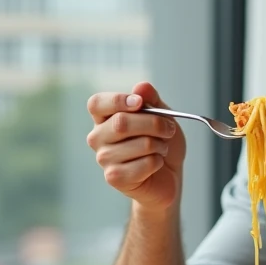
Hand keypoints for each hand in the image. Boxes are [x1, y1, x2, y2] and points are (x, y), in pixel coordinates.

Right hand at [86, 82, 186, 210]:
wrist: (168, 174)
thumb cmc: (160, 142)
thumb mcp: (162, 115)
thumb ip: (151, 100)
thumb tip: (141, 87)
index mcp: (104, 118)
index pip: (96, 103)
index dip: (118, 100)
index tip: (139, 103)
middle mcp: (98, 137)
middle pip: (122, 122)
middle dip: (154, 123)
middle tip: (169, 129)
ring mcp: (104, 158)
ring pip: (140, 144)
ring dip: (160, 145)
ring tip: (160, 149)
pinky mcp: (114, 177)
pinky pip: (145, 164)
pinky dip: (158, 162)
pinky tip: (155, 165)